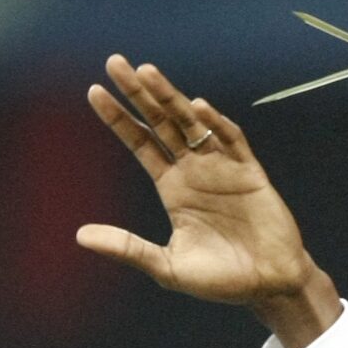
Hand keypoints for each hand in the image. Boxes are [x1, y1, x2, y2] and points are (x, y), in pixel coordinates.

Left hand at [79, 57, 339, 347]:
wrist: (268, 286)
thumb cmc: (220, 280)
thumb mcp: (165, 266)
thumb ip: (126, 247)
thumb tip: (79, 235)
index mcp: (172, 186)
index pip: (140, 141)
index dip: (118, 117)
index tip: (94, 90)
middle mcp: (193, 169)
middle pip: (161, 121)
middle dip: (139, 92)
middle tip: (115, 61)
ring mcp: (222, 167)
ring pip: (191, 122)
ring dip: (170, 97)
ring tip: (147, 72)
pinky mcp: (250, 173)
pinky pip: (231, 142)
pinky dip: (216, 125)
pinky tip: (198, 109)